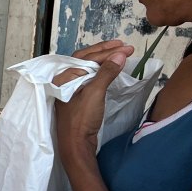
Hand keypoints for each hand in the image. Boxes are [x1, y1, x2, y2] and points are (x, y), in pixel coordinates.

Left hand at [54, 40, 133, 164]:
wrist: (76, 145)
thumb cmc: (81, 120)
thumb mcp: (95, 93)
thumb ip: (106, 72)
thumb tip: (120, 55)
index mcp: (63, 77)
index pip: (88, 57)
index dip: (109, 51)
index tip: (128, 49)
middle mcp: (64, 81)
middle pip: (85, 59)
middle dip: (104, 51)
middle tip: (123, 45)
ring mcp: (70, 90)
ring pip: (87, 68)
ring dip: (102, 59)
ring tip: (118, 53)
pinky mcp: (77, 98)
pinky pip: (88, 77)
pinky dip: (100, 70)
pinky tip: (109, 70)